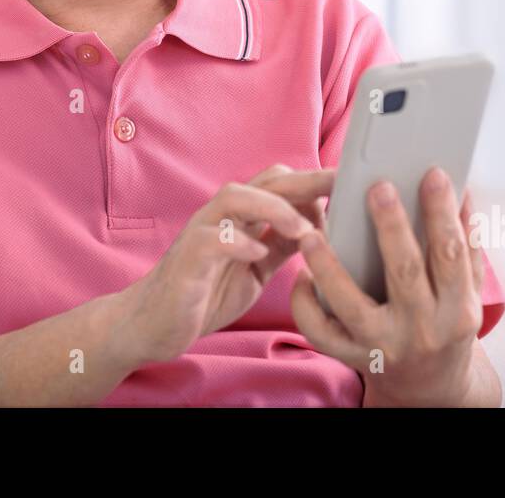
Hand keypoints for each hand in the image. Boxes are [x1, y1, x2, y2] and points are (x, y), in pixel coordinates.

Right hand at [115, 164, 333, 366]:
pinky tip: (258, 254)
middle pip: (266, 181)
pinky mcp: (188, 258)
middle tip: (341, 184)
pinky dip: (238, 243)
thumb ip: (280, 246)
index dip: (315, 181)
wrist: (153, 323)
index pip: (281, 184)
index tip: (350, 184)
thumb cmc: (204, 293)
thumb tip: (318, 229)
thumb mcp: (256, 270)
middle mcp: (222, 216)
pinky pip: (213, 240)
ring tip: (303, 230)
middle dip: (306, 181)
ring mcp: (202, 233)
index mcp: (241, 217)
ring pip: (236, 197)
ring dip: (273, 208)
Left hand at [290, 166, 485, 406]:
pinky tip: (301, 274)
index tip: (433, 174)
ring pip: (352, 305)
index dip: (443, 213)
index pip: (452, 254)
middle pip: (406, 272)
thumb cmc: (447, 324)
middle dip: (392, 227)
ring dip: (329, 267)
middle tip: (378, 186)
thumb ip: (466, 243)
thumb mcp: (466, 290)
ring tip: (312, 233)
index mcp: (457, 309)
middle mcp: (422, 330)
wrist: (431, 389)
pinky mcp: (353, 358)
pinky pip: (321, 332)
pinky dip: (306, 304)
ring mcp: (384, 346)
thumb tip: (461, 188)